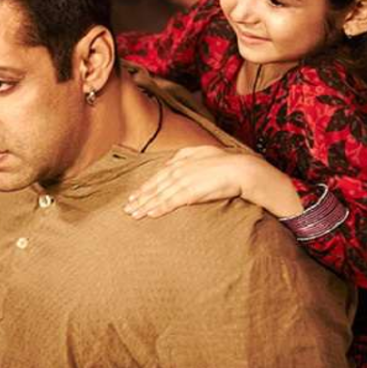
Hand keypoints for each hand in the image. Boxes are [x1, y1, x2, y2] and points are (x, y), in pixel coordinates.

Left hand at [124, 146, 245, 218]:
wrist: (239, 169)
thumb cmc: (224, 161)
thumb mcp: (200, 152)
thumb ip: (184, 156)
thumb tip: (171, 161)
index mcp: (179, 162)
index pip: (156, 177)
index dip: (144, 188)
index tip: (133, 196)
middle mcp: (177, 171)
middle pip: (154, 187)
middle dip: (139, 199)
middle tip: (127, 209)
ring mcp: (183, 182)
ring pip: (159, 196)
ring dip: (145, 206)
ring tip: (134, 215)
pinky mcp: (190, 192)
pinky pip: (171, 202)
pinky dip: (159, 208)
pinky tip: (150, 214)